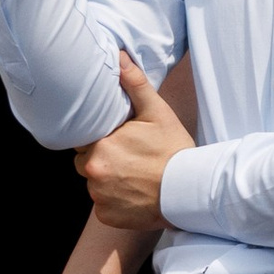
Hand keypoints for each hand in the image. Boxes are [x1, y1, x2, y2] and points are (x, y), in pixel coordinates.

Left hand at [76, 53, 189, 228]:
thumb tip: (118, 57)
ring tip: (133, 177)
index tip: (120, 141)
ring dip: (108, 181)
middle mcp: (94, 173)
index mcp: (100, 146)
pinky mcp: (106, 216)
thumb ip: (134, 84)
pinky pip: (103, 206)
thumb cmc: (174, 151)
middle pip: (86, 163)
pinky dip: (114, 202)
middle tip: (130, 159)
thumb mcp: (157, 113)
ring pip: (94, 184)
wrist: (189, 192)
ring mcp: (99, 197)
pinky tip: (134, 194)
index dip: (101, 138)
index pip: (84, 139)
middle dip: (102, 159)